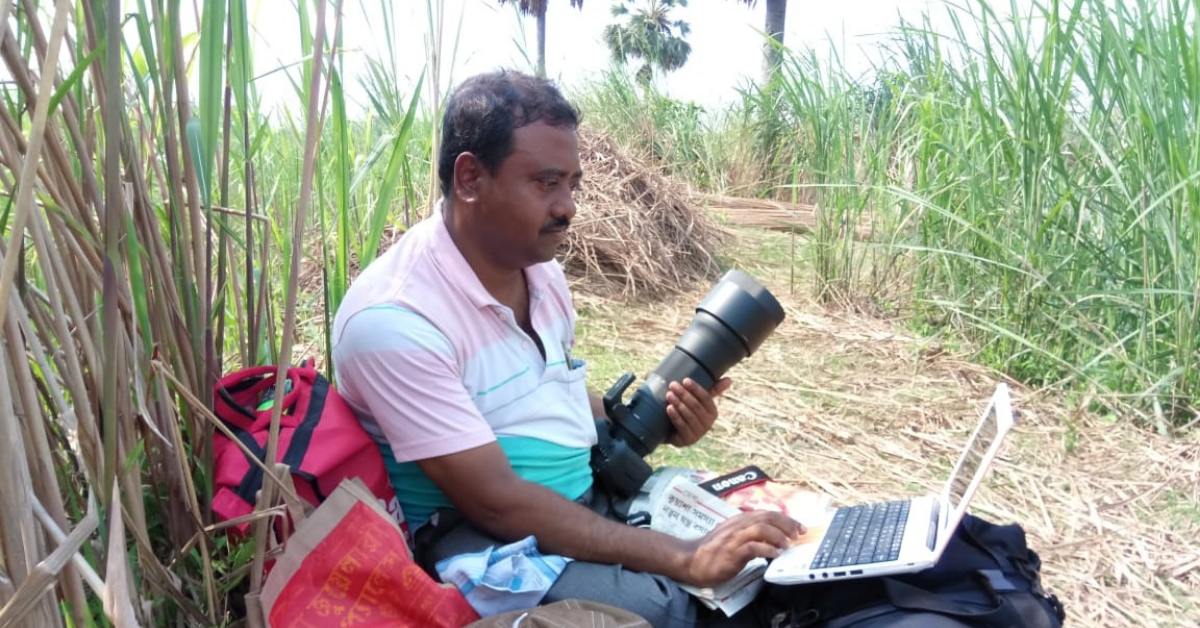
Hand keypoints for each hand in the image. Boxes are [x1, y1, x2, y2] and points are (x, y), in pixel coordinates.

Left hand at [665, 377, 731, 446]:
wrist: (672, 432)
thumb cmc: (688, 412)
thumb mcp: (699, 401)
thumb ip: (713, 390)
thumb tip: (729, 379)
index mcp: (713, 412)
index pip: (706, 398)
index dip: (696, 389)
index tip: (685, 380)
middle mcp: (708, 424)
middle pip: (696, 406)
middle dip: (684, 395)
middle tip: (673, 385)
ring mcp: (698, 433)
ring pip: (689, 416)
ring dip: (678, 404)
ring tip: (669, 394)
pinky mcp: (687, 440)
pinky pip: (682, 427)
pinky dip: (676, 416)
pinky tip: (669, 408)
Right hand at [679, 510, 803, 587]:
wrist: (692, 560)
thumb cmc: (714, 550)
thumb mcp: (734, 537)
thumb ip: (751, 534)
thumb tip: (773, 537)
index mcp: (740, 520)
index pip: (767, 514)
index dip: (786, 519)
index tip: (800, 528)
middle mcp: (739, 525)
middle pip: (767, 517)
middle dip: (787, 525)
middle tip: (798, 535)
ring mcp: (734, 538)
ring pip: (761, 529)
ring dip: (778, 536)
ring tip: (786, 545)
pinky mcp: (732, 553)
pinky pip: (752, 548)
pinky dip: (766, 550)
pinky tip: (774, 555)